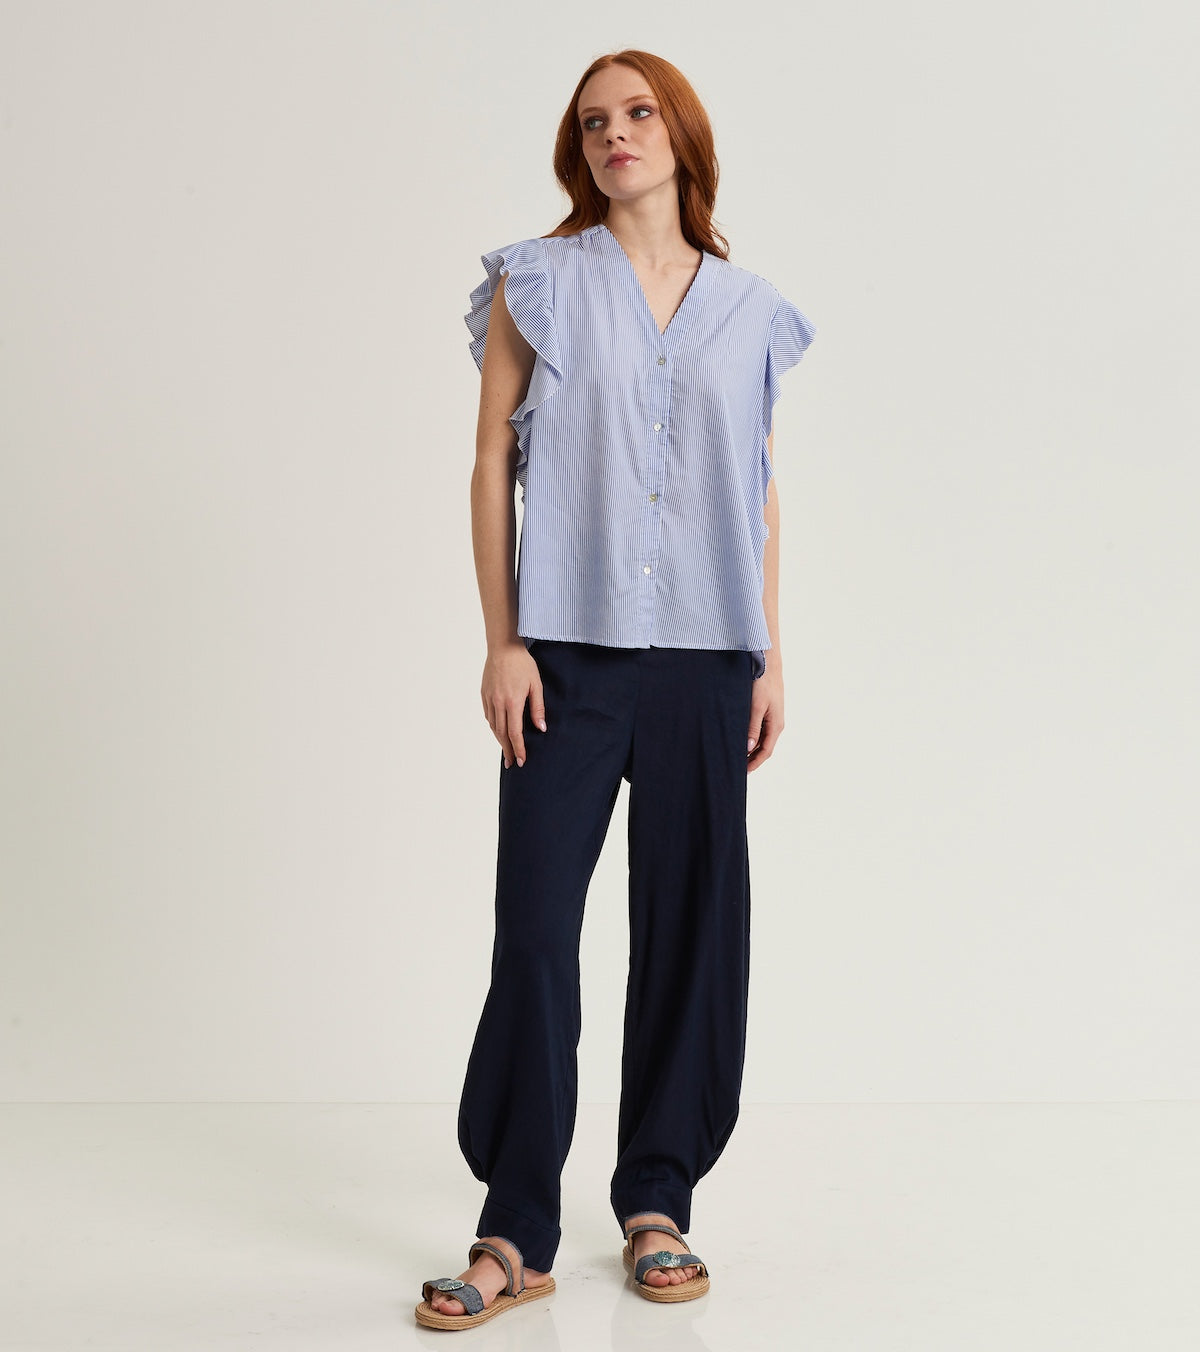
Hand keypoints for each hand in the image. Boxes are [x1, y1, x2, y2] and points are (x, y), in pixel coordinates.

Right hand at [481, 640, 546, 768]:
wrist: (503, 647)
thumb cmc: (523, 664)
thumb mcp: (536, 685)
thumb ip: (538, 708)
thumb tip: (541, 728)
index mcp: (513, 702)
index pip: (514, 733)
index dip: (518, 748)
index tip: (520, 760)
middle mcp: (498, 703)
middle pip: (501, 734)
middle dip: (507, 750)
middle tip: (511, 762)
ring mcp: (489, 699)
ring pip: (493, 726)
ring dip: (499, 740)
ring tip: (506, 750)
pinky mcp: (484, 694)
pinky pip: (488, 716)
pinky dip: (493, 727)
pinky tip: (499, 731)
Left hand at [746, 665, 782, 772]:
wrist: (768, 663)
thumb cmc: (764, 683)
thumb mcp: (756, 706)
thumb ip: (753, 727)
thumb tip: (749, 748)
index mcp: (776, 726)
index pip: (765, 752)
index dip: (754, 763)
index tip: (742, 772)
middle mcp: (775, 724)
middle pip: (763, 747)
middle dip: (751, 758)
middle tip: (736, 767)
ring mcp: (772, 717)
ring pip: (761, 739)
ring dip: (750, 748)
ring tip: (735, 754)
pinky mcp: (766, 711)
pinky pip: (759, 729)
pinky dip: (750, 736)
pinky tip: (739, 737)